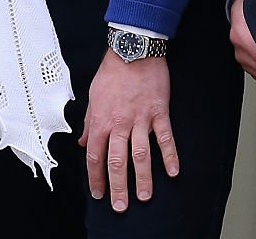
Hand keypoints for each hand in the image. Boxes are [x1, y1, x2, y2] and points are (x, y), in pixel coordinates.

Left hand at [79, 51, 177, 211]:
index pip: (95, 154)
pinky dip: (170, 155)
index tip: (98, 192)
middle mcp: (119, 122)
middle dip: (118, 186)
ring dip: (143, 178)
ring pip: (141, 154)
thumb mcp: (93, 95)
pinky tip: (173, 171)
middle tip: (119, 206)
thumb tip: (82, 142)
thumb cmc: (112, 71)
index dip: (95, 176)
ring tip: (144, 196)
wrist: (132, 49)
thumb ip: (88, 121)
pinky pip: (165, 138)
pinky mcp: (158, 112)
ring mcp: (140, 118)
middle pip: (117, 161)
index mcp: (101, 119)